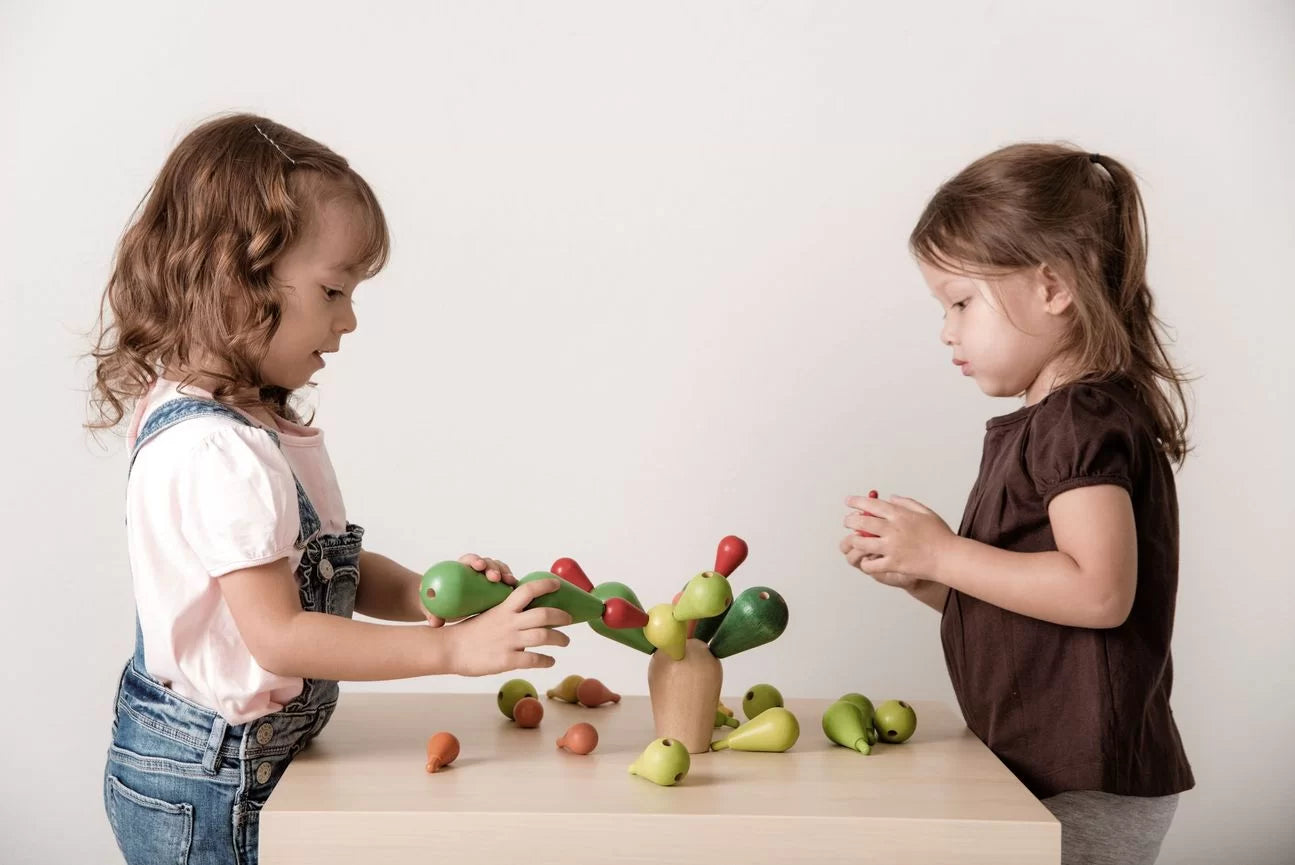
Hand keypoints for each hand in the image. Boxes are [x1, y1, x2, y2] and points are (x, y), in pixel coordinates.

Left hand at [423, 553, 516, 626]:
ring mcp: (485, 578)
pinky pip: (504, 580)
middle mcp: (474, 572)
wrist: (446, 610)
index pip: (468, 560)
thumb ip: (432, 615)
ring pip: (498, 569)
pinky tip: (514, 587)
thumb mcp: (433, 610)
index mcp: (458, 571)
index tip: (478, 566)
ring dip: (505, 573)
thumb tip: (435, 622)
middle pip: (486, 563)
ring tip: (510, 582)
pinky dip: (509, 581)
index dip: (475, 560)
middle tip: (495, 578)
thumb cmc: (437, 606)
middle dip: (492, 567)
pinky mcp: (493, 586)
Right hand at [442, 577, 572, 675]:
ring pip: (544, 637)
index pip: (528, 590)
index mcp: (503, 608)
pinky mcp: (507, 660)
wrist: (449, 649)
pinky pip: (534, 660)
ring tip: (565, 641)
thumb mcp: (489, 614)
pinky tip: (551, 661)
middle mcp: (509, 623)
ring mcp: (509, 641)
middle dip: (561, 616)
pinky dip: (546, 660)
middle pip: (544, 614)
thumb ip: (507, 613)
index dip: (545, 585)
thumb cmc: (469, 632)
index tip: (557, 585)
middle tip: (569, 619)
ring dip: (560, 639)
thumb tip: (526, 612)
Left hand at [841, 494, 956, 580]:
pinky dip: (865, 562)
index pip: (872, 505)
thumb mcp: (926, 512)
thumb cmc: (940, 535)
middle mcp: (893, 529)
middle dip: (850, 521)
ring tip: (853, 540)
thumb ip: (907, 503)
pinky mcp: (893, 564)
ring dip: (854, 540)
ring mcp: (891, 547)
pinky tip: (866, 560)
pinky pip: (871, 564)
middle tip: (847, 521)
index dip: (857, 502)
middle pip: (862, 522)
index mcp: (900, 515)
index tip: (848, 501)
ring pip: (861, 543)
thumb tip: (891, 497)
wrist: (949, 557)